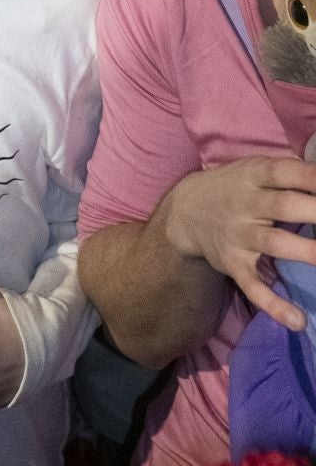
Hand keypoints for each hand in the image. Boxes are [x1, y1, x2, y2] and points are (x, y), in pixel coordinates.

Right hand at [166, 155, 315, 330]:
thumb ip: (288, 173)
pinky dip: (273, 304)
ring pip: (273, 243)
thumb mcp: (253, 170)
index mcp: (253, 176)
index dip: (309, 176)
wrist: (186, 211)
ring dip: (303, 252)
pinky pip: (253, 286)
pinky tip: (298, 320)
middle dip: (313, 212)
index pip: (282, 173)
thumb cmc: (235, 188)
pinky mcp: (233, 264)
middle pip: (282, 206)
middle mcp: (245, 204)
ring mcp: (238, 235)